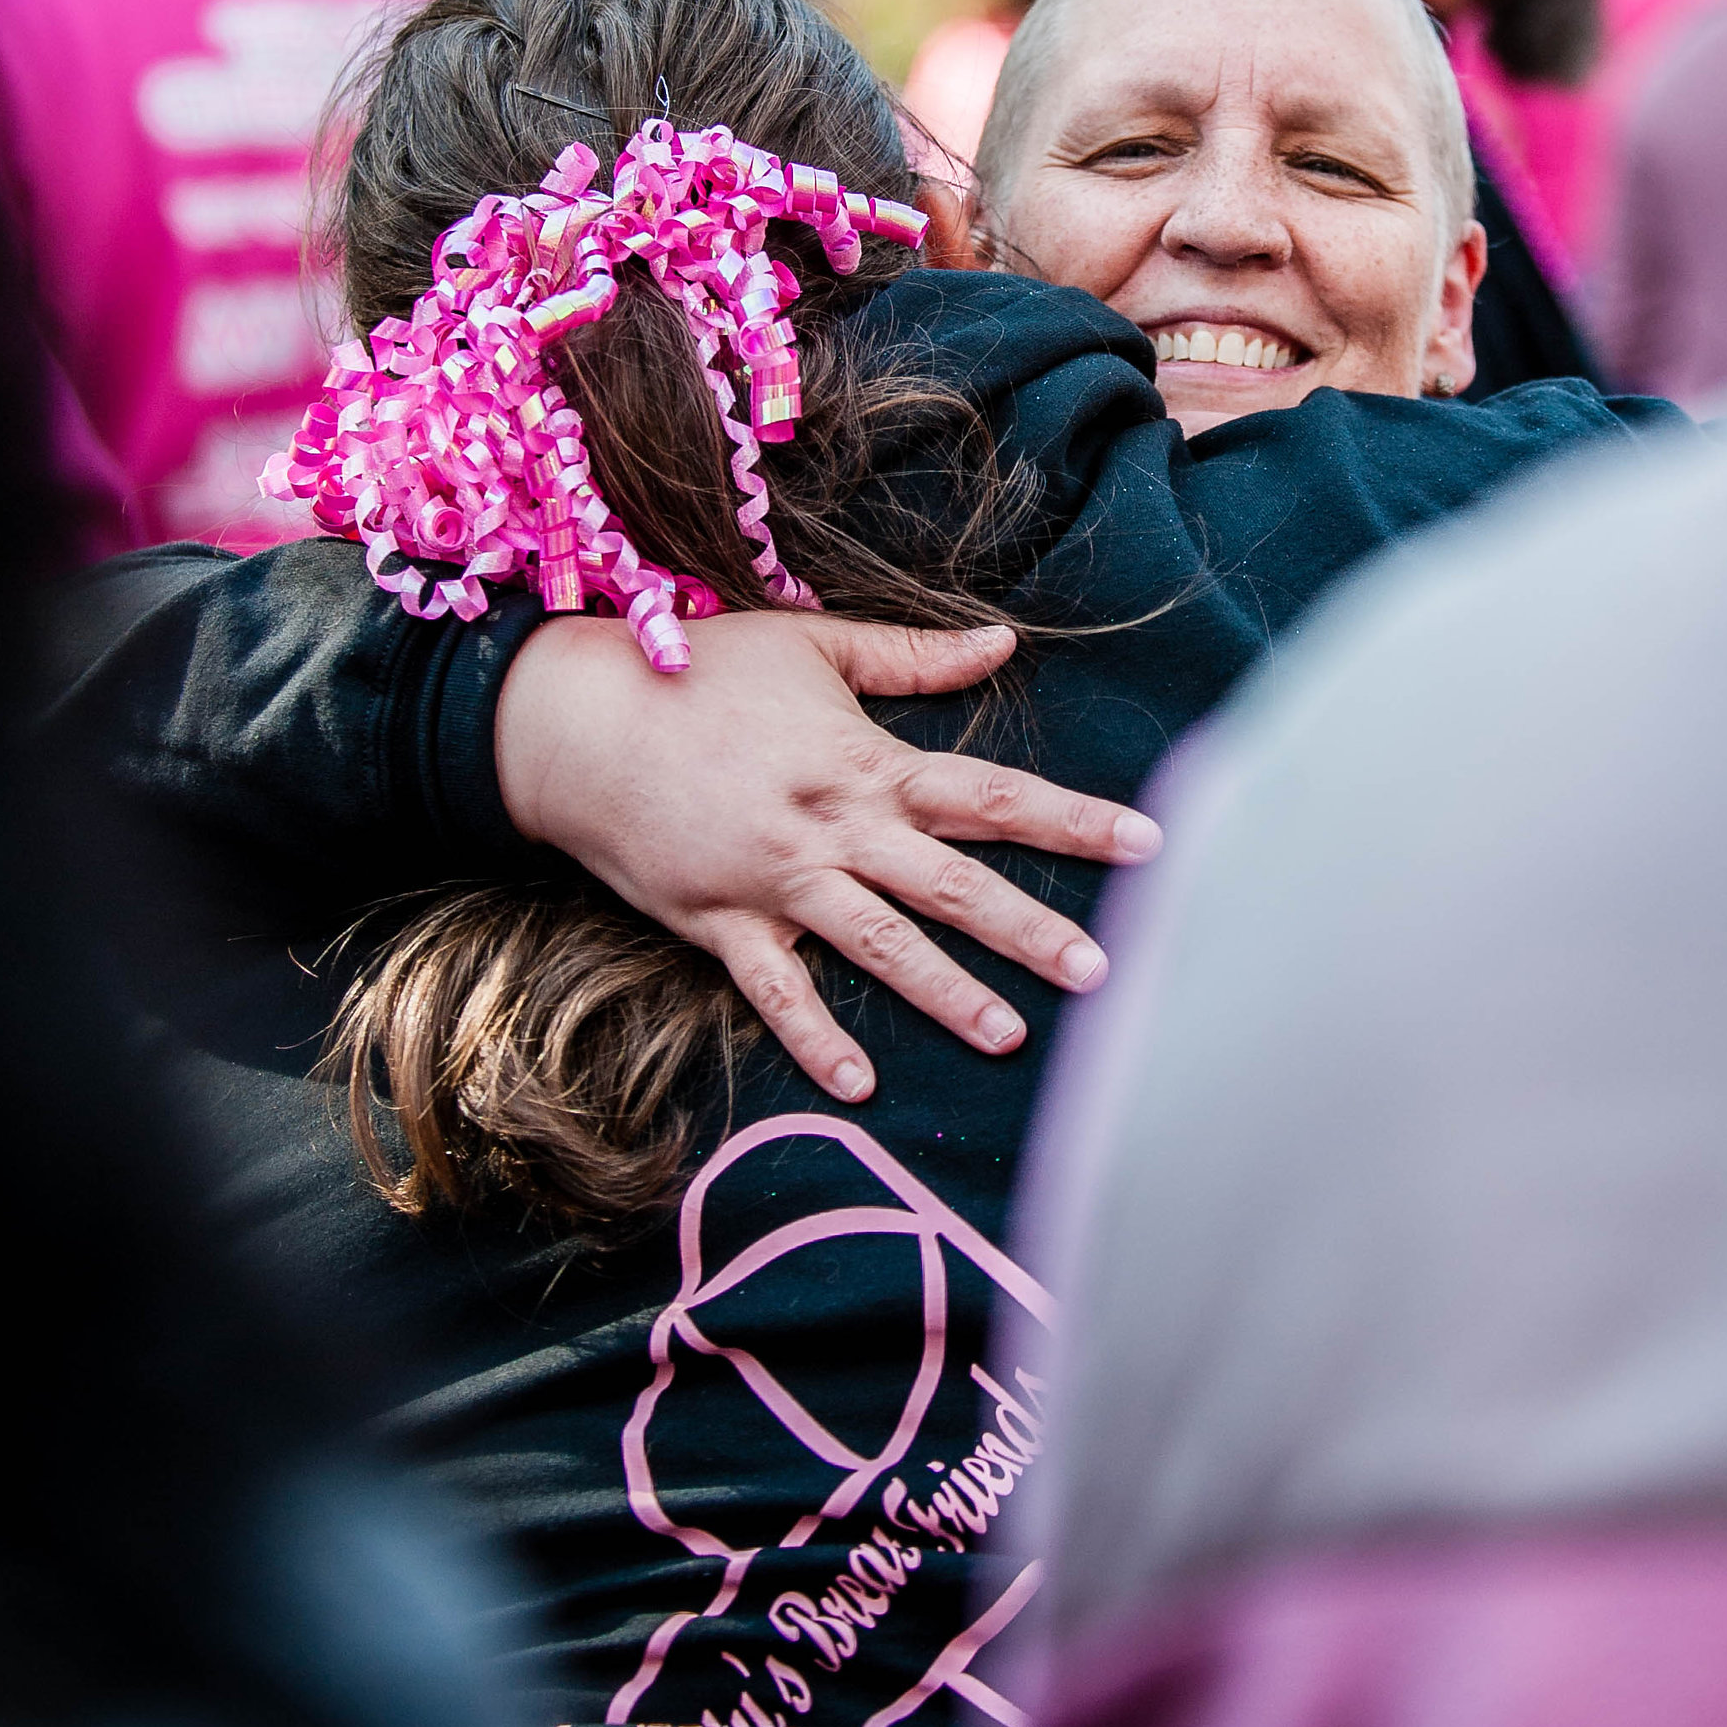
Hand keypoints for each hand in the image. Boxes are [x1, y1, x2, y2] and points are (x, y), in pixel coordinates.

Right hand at [494, 610, 1159, 1104]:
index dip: (1073, 818)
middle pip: (951, 882)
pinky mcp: (719, 920)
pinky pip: (774, 988)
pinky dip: (812, 1036)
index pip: (992, 794)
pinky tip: (858, 1084)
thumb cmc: (698, 672)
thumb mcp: (811, 647)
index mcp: (866, 761)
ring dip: (944, 989)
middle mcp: (834, 823)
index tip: (1148, 844)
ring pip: (877, 942)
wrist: (577, 719)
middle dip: (1029, 928)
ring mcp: (776, 877)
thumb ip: (913, 656)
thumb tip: (1004, 642)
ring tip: (1009, 1035)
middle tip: (1102, 971)